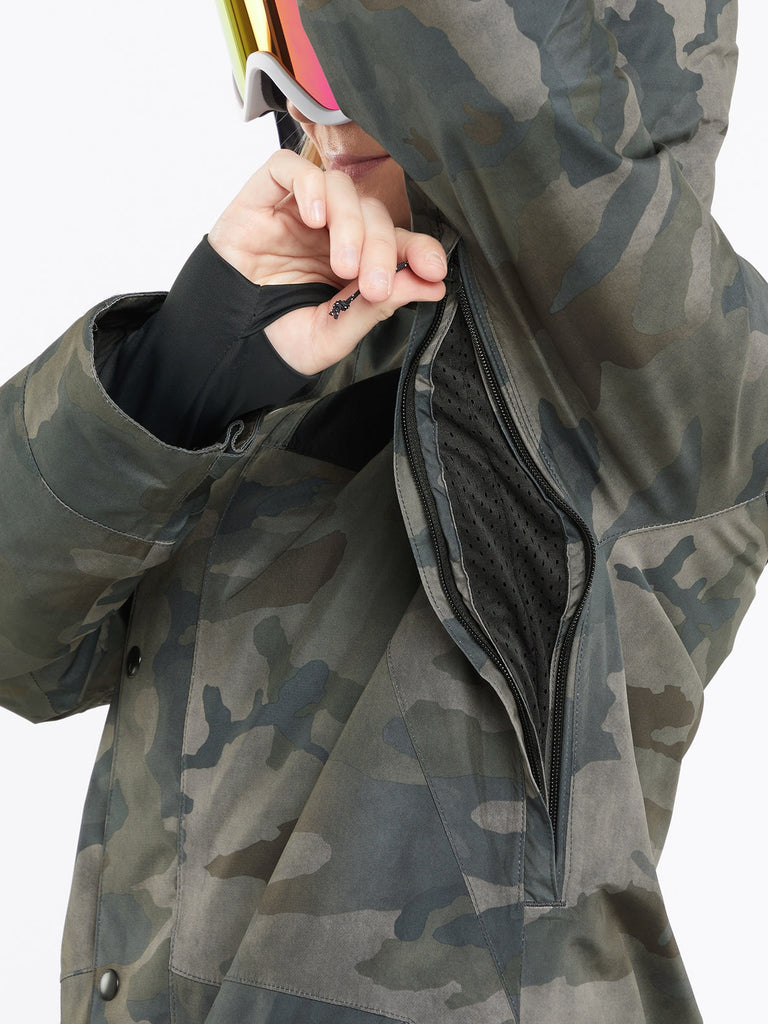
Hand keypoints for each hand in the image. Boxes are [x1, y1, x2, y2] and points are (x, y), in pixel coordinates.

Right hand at [208, 149, 446, 374]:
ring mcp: (295, 213)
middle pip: (370, 213)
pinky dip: (309, 184)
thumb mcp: (333, 332)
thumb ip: (376, 307)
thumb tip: (431, 284)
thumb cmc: (275, 341)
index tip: (434, 270)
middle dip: (381, 247)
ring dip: (351, 223)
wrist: (222, 349)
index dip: (419, 248)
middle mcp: (328, 234)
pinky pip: (287, 169)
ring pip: (337, 188)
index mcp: (352, 264)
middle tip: (372, 284)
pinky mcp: (260, 199)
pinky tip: (315, 220)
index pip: (396, 241)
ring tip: (343, 266)